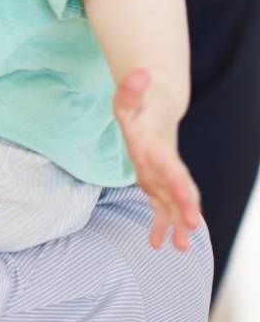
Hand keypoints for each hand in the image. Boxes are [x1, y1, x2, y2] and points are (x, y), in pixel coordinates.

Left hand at [113, 69, 202, 249]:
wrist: (153, 114)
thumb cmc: (137, 109)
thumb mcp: (128, 98)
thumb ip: (130, 89)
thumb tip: (139, 73)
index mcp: (157, 148)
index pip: (170, 165)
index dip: (178, 179)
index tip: (186, 195)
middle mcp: (165, 166)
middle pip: (179, 188)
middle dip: (186, 207)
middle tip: (192, 227)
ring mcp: (163, 178)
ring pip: (174, 205)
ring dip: (178, 225)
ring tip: (184, 248)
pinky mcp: (156, 186)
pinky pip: (160, 210)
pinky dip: (160, 227)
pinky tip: (158, 245)